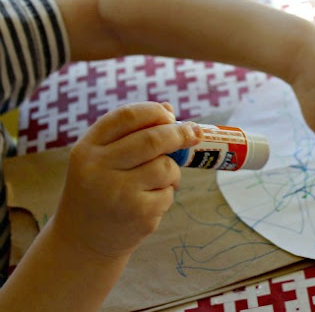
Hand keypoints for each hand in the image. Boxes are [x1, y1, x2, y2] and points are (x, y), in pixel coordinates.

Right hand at [52, 102, 201, 258]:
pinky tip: (148, 202)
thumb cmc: (99, 189)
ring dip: (172, 170)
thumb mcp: (101, 158)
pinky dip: (167, 193)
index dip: (154, 111)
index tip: (171, 115)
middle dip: (180, 133)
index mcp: (87, 149)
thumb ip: (131, 133)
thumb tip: (170, 110)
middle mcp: (98, 169)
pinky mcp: (139, 214)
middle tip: (195, 132)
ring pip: (166, 167)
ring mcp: (119, 193)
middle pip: (152, 139)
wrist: (83, 241)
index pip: (127, 116)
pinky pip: (168, 192)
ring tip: (159, 180)